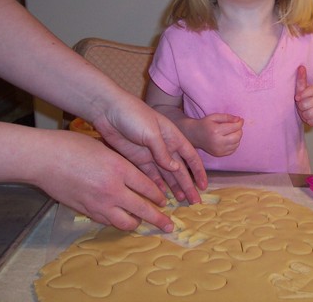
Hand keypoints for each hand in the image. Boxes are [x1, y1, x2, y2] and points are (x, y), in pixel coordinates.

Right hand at [37, 131, 175, 231]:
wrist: (43, 159)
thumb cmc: (72, 146)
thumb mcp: (104, 148)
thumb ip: (121, 164)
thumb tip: (133, 175)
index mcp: (120, 169)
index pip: (148, 188)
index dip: (159, 196)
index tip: (165, 200)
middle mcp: (113, 189)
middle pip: (143, 209)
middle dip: (158, 219)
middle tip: (169, 225)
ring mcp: (98, 203)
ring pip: (125, 222)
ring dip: (137, 223)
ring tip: (142, 222)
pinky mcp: (85, 211)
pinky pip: (107, 221)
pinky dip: (116, 221)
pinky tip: (119, 219)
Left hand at [91, 98, 207, 202]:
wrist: (108, 111)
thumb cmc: (134, 115)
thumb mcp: (152, 133)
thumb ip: (163, 152)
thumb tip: (176, 169)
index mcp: (173, 137)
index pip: (190, 156)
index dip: (198, 171)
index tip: (204, 186)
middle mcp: (165, 147)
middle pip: (180, 169)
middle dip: (188, 184)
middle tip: (194, 201)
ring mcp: (151, 155)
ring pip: (166, 175)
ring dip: (174, 187)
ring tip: (182, 201)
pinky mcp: (138, 160)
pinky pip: (151, 175)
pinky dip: (157, 185)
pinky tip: (163, 195)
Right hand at [186, 113, 243, 156]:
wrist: (194, 135)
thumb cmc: (205, 124)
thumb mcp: (214, 116)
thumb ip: (227, 117)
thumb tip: (239, 119)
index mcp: (216, 131)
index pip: (234, 127)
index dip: (239, 122)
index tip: (240, 120)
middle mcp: (217, 142)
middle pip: (237, 137)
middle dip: (239, 130)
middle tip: (236, 126)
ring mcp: (218, 150)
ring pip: (236, 144)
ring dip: (237, 137)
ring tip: (231, 132)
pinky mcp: (219, 154)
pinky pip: (233, 150)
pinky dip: (234, 144)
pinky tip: (229, 139)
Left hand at [294, 65, 312, 125]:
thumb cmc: (311, 95)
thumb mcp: (306, 87)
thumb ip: (301, 79)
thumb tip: (301, 67)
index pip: (310, 91)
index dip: (302, 95)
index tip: (297, 97)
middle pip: (304, 105)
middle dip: (301, 105)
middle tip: (302, 104)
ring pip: (307, 114)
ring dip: (304, 114)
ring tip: (305, 110)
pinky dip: (309, 120)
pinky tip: (309, 116)